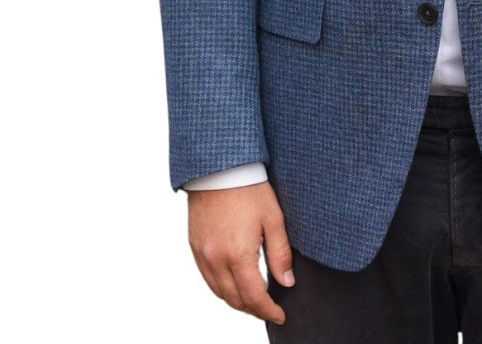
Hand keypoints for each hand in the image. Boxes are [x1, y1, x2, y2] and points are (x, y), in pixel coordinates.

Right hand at [187, 180, 293, 325]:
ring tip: (255, 299)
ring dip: (237, 301)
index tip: (280, 314)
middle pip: (234, 299)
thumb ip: (280, 254)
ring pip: (219, 292)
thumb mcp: (274, 219)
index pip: (253, 297)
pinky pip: (207, 278)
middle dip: (254, 309)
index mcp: (237, 254)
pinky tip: (234, 283)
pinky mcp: (194, 246)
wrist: (220, 167)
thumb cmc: (249, 189)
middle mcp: (215, 259)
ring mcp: (202, 254)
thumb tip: (286, 282)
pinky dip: (221, 287)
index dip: (268, 310)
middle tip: (270, 308)